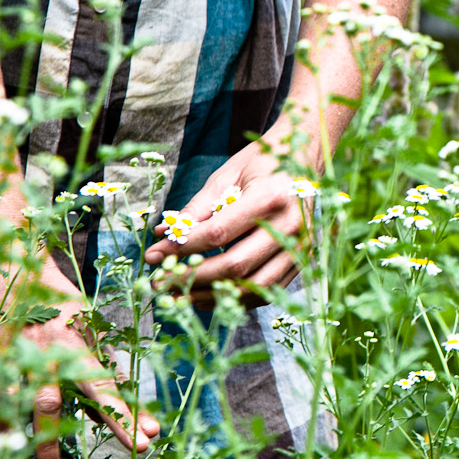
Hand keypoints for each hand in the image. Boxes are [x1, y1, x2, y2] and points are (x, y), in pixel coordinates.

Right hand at [0, 260, 158, 458]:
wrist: (9, 266)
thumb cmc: (53, 305)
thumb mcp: (83, 330)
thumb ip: (99, 372)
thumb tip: (116, 414)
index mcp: (84, 343)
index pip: (111, 383)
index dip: (129, 412)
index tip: (150, 437)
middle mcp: (61, 350)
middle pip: (89, 391)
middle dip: (115, 419)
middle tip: (138, 447)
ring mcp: (27, 354)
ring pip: (41, 402)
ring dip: (47, 440)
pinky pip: (1, 397)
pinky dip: (5, 422)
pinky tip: (6, 446)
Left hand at [143, 138, 311, 307]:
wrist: (305, 160)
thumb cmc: (262, 163)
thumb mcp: (225, 177)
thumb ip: (196, 209)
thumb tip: (161, 237)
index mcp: (269, 198)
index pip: (218, 233)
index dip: (182, 248)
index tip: (154, 256)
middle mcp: (290, 227)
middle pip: (235, 265)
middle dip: (192, 278)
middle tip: (160, 283)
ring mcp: (300, 247)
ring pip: (252, 286)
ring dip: (213, 295)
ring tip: (181, 296)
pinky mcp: (302, 261)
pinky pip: (267, 290)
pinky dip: (236, 298)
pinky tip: (210, 296)